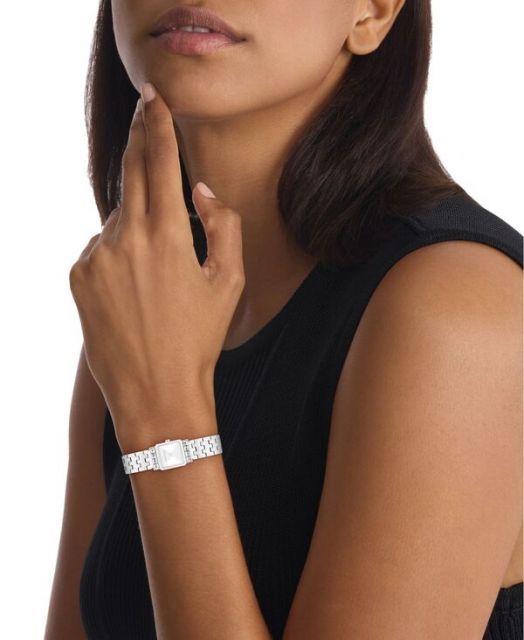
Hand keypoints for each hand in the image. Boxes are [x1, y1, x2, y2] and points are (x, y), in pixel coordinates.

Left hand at [69, 82, 244, 439]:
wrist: (155, 391)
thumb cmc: (198, 339)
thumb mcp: (229, 282)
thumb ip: (222, 225)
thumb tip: (200, 189)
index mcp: (167, 235)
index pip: (160, 162)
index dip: (157, 125)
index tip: (153, 99)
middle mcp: (125, 238)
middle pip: (130, 172)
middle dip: (138, 141)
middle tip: (142, 115)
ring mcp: (96, 257)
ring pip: (118, 217)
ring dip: (136, 220)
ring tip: (156, 265)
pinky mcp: (79, 277)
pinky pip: (101, 247)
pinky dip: (118, 251)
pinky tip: (135, 286)